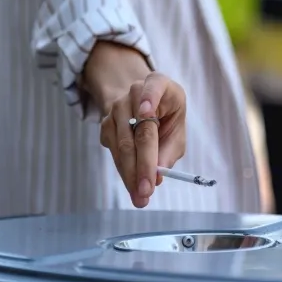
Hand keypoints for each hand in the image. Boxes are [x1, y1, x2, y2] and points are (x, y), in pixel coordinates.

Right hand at [99, 72, 186, 207]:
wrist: (141, 105)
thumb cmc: (166, 116)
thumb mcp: (176, 127)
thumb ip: (170, 149)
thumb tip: (157, 174)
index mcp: (159, 84)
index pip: (154, 87)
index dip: (149, 98)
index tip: (147, 112)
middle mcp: (135, 92)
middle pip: (139, 130)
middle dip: (143, 164)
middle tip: (147, 191)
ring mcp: (116, 108)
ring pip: (123, 145)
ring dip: (131, 174)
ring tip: (140, 197)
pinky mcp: (105, 123)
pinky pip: (114, 151)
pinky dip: (124, 171)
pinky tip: (132, 186)